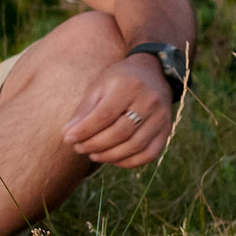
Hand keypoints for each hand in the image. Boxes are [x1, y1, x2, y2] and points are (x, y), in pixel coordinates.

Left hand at [60, 55, 174, 168]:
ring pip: (135, 146)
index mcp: (129, 86)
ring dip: (109, 156)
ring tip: (92, 154)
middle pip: (120, 133)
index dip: (84, 130)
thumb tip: (68, 135)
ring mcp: (161, 118)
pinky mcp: (166, 131)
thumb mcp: (99, 86)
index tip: (68, 138)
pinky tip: (113, 158)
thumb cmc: (119, 80)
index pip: (104, 115)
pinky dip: (128, 161)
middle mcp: (149, 102)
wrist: (153, 73)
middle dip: (95, 144)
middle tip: (79, 148)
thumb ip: (84, 110)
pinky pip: (149, 154)